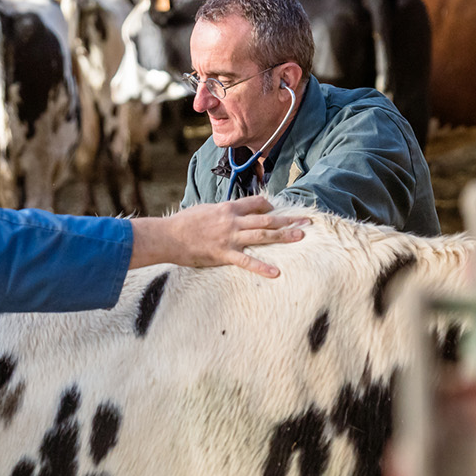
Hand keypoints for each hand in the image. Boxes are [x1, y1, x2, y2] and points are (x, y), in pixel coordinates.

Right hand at [129, 196, 309, 276]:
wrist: (168, 235)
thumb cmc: (183, 223)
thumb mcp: (205, 209)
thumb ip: (221, 211)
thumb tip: (229, 212)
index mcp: (228, 207)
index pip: (256, 202)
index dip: (269, 206)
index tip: (277, 210)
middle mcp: (233, 220)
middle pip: (266, 218)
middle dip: (288, 219)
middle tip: (307, 221)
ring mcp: (230, 237)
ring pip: (262, 235)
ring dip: (283, 235)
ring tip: (301, 236)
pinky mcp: (224, 254)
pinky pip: (247, 261)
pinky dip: (262, 267)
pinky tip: (276, 273)